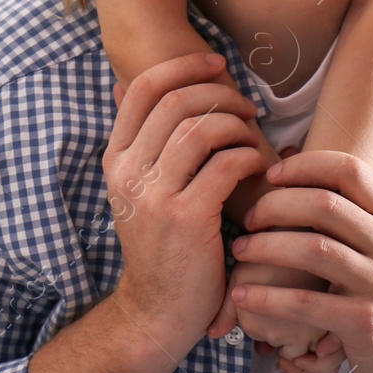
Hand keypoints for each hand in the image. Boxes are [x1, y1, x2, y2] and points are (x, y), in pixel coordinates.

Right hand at [104, 52, 268, 356]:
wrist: (156, 310)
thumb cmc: (158, 244)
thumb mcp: (132, 189)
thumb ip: (135, 142)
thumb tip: (118, 84)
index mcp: (115, 159)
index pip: (142, 88)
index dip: (182, 65)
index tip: (214, 62)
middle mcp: (128, 172)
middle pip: (177, 102)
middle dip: (219, 92)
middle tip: (245, 104)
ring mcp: (155, 195)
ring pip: (203, 129)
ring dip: (237, 124)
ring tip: (253, 133)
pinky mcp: (186, 218)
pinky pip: (226, 164)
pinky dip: (248, 156)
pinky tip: (257, 166)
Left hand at [228, 151, 372, 372]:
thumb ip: (350, 211)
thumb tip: (291, 165)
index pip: (348, 169)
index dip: (303, 165)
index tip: (270, 174)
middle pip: (324, 204)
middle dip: (275, 206)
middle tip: (248, 218)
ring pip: (313, 249)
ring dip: (265, 247)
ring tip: (239, 250)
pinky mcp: (364, 322)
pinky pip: (305, 302)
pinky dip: (267, 295)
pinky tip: (243, 293)